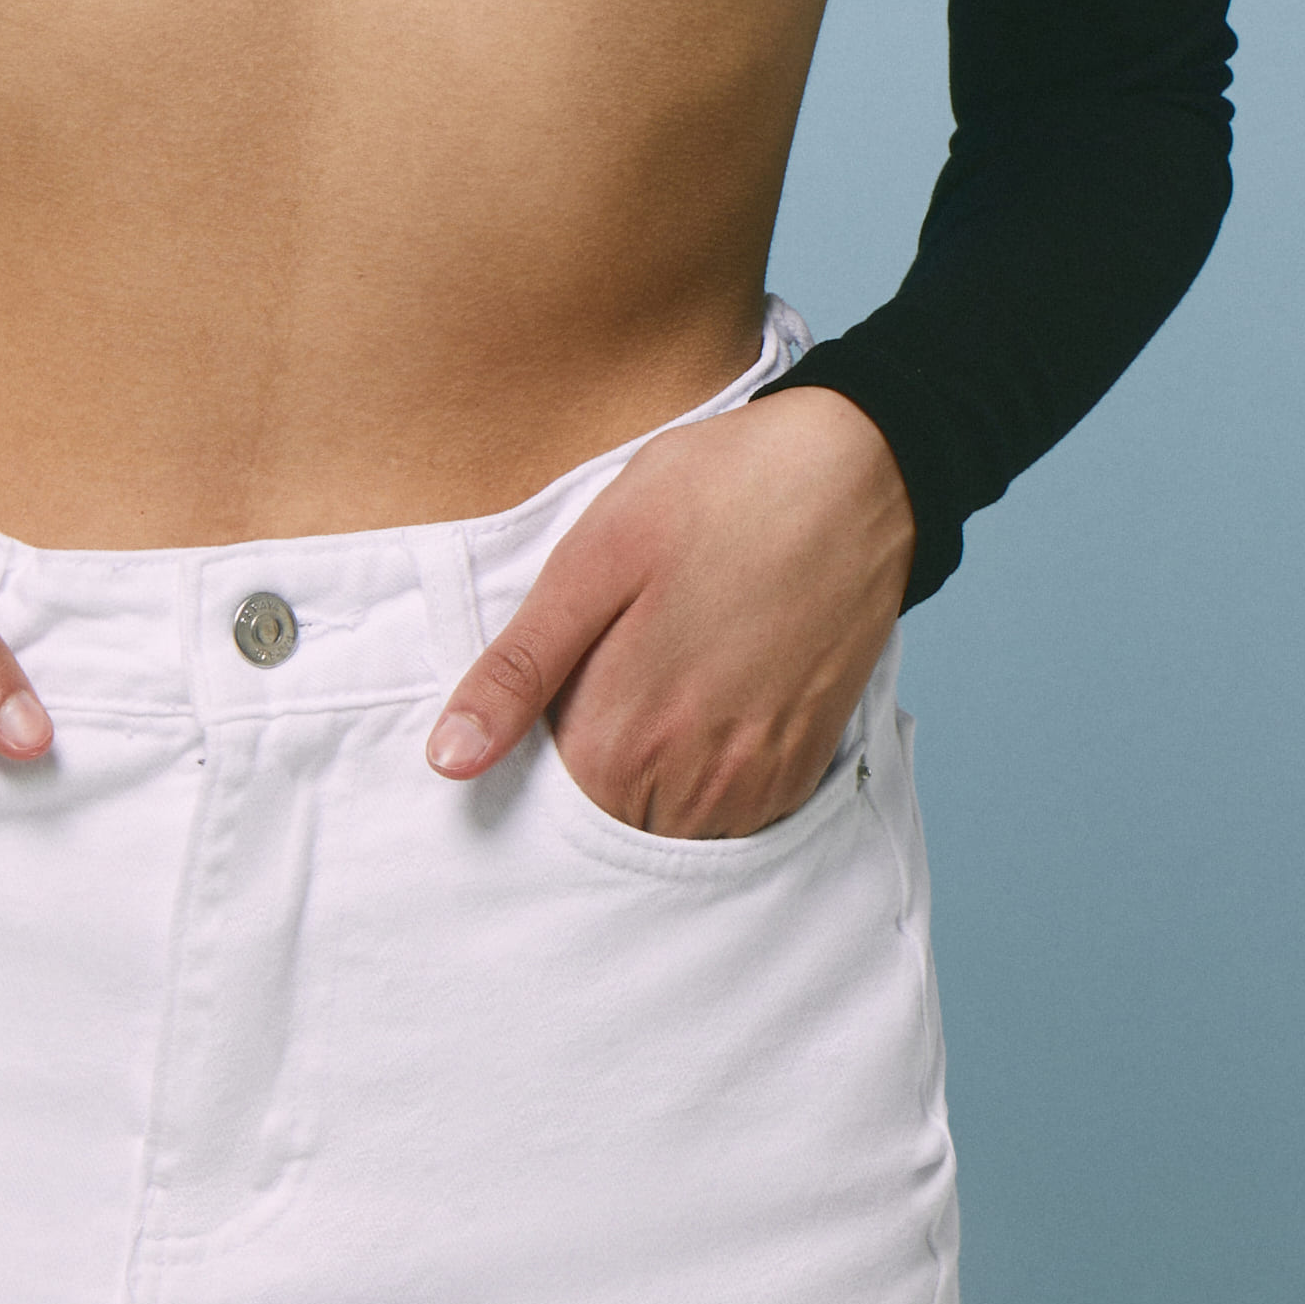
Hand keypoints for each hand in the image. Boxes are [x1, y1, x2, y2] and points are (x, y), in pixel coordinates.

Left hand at [423, 382, 913, 838]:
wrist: (855, 474)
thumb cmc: (713, 496)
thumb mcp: (591, 562)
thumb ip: (518, 671)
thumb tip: (449, 761)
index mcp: (619, 734)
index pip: (540, 809)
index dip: (530, 759)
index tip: (552, 698)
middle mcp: (690, 780)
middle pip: (607, 827)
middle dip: (590, 776)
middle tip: (614, 675)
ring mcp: (755, 780)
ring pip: (671, 829)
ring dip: (652, 785)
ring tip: (664, 683)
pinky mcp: (804, 765)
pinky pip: (736, 819)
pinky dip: (710, 785)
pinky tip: (710, 705)